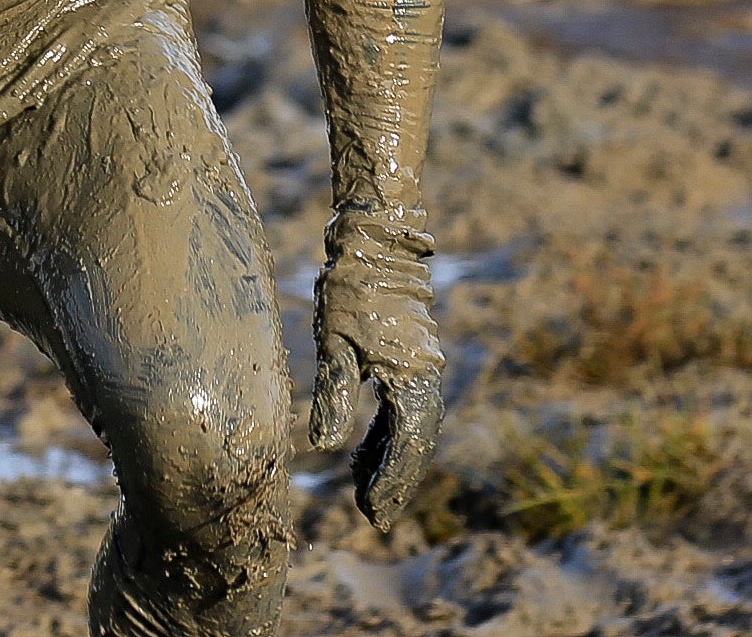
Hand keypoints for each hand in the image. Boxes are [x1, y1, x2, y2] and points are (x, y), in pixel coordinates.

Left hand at [309, 210, 443, 535]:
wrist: (376, 237)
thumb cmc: (353, 287)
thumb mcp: (336, 343)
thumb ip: (334, 396)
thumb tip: (325, 447)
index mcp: (414, 378)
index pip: (408, 445)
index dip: (390, 482)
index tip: (372, 512)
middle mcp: (426, 376)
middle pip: (417, 442)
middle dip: (395, 480)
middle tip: (371, 514)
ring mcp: (421, 366)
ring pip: (412, 427)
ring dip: (391, 459)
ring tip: (361, 487)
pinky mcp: (410, 357)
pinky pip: (405, 407)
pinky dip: (388, 433)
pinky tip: (362, 449)